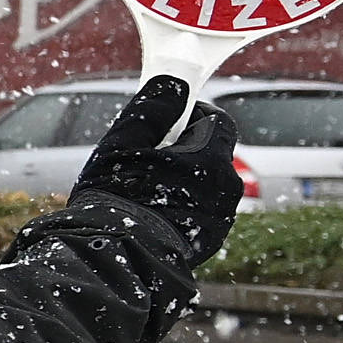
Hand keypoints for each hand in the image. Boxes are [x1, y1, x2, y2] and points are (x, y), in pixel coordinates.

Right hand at [75, 75, 239, 262]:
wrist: (117, 259)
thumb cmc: (116, 198)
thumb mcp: (123, 144)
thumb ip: (152, 108)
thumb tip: (172, 83)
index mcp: (211, 157)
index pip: (217, 120)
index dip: (192, 115)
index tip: (167, 121)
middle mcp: (226, 185)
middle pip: (212, 151)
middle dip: (186, 148)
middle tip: (147, 157)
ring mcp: (222, 215)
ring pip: (207, 182)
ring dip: (184, 178)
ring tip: (145, 190)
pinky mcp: (211, 238)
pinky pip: (202, 209)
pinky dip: (184, 204)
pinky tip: (151, 212)